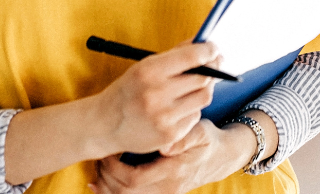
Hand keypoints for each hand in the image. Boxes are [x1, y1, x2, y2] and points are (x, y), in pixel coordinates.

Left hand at [90, 119, 252, 193]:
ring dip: (108, 188)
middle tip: (98, 159)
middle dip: (107, 178)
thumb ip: (184, 136)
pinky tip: (101, 186)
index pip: (134, 179)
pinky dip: (115, 193)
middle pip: (125, 193)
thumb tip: (165, 145)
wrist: (222, 157)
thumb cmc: (208, 140)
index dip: (115, 169)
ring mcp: (165, 193)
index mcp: (173, 172)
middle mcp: (167, 188)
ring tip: (97, 171)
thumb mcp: (201, 132)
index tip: (108, 152)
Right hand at [93, 41, 219, 156]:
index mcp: (149, 71)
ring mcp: (164, 117)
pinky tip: (179, 107)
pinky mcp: (170, 135)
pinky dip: (192, 109)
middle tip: (214, 65)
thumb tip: (202, 44)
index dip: (209, 51)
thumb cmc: (127, 91)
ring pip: (204, 97)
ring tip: (195, 86)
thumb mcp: (144, 67)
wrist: (104, 124)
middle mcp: (156, 94)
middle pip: (203, 78)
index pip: (192, 56)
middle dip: (212, 70)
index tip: (214, 49)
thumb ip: (174, 55)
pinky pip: (195, 116)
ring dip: (203, 89)